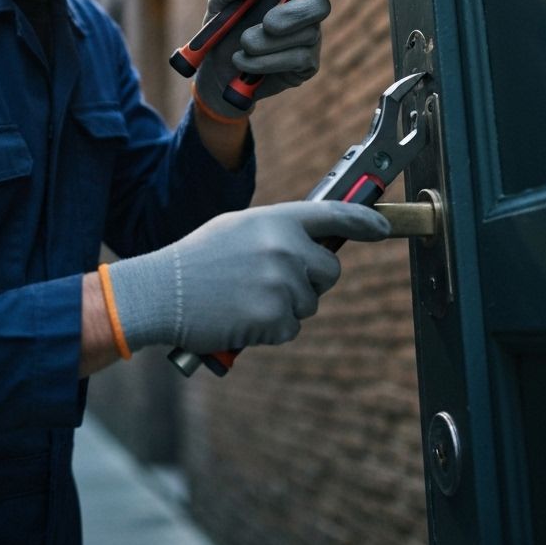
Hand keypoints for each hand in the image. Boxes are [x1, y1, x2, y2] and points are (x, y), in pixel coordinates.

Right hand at [105, 201, 388, 353]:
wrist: (162, 291)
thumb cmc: (197, 259)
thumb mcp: (238, 229)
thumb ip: (276, 231)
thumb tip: (310, 243)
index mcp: (276, 220)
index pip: (334, 215)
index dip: (365, 221)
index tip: (383, 227)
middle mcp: (286, 248)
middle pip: (329, 270)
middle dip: (309, 279)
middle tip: (269, 280)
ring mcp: (282, 283)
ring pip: (309, 302)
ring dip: (284, 306)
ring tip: (244, 297)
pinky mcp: (275, 318)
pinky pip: (291, 328)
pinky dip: (270, 329)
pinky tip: (241, 316)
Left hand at [194, 0, 345, 118]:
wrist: (214, 70)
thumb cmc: (224, 28)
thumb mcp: (220, 1)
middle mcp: (305, 10)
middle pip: (320, 6)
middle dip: (294, 14)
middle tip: (268, 23)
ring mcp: (309, 38)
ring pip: (306, 35)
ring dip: (268, 42)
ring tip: (242, 45)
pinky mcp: (306, 65)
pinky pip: (297, 59)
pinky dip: (266, 60)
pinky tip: (244, 62)